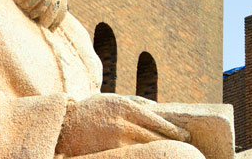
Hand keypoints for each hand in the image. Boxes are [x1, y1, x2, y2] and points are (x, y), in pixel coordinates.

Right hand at [56, 93, 190, 156]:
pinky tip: (151, 156)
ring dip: (160, 151)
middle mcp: (122, 124)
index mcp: (126, 108)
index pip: (157, 121)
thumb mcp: (115, 99)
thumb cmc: (93, 110)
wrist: (65, 125)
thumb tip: (159, 109)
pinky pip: (133, 156)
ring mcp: (115, 141)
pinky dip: (144, 156)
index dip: (174, 130)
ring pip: (146, 149)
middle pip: (155, 137)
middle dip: (172, 142)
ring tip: (171, 152)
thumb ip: (138, 102)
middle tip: (185, 146)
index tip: (185, 135)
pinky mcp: (109, 153)